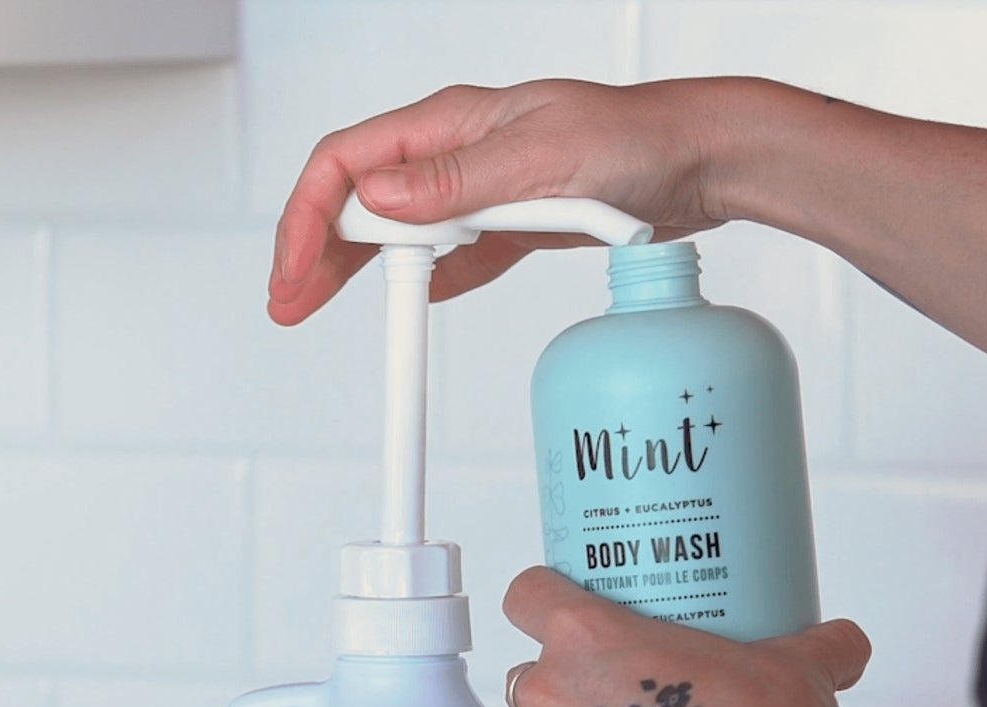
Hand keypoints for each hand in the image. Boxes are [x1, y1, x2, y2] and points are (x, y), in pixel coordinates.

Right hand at [268, 77, 757, 325]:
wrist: (698, 163)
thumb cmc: (634, 139)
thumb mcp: (540, 158)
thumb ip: (458, 182)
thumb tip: (381, 202)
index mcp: (451, 122)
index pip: (349, 164)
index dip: (310, 217)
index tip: (295, 270)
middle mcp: (458, 153)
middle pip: (360, 200)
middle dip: (315, 250)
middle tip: (288, 303)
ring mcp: (482, 190)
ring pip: (397, 232)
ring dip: (358, 270)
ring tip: (321, 306)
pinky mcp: (511, 224)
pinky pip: (451, 256)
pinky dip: (424, 282)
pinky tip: (413, 303)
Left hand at [471, 568, 870, 706]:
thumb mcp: (797, 663)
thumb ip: (815, 644)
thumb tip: (843, 643)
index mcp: (588, 635)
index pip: (523, 595)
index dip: (539, 599)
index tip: (561, 610)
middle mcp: (555, 694)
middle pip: (520, 674)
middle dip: (554, 684)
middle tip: (603, 693)